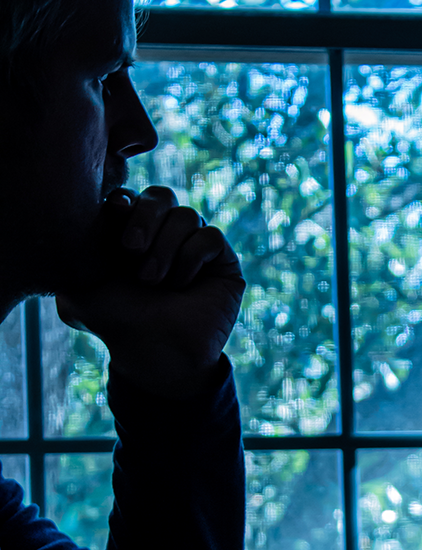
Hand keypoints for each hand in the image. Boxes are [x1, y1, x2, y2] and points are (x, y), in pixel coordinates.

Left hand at [56, 186, 244, 399]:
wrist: (154, 353)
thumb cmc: (116, 322)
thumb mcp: (76, 287)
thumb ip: (70, 251)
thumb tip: (73, 222)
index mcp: (131, 233)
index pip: (132, 196)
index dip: (126, 202)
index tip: (115, 214)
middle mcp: (165, 236)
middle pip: (162, 195)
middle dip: (145, 217)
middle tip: (132, 250)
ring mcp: (195, 248)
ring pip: (187, 215)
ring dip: (165, 248)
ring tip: (153, 281)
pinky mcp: (223, 263)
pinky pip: (210, 237)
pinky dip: (191, 258)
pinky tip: (181, 285)